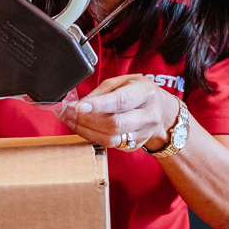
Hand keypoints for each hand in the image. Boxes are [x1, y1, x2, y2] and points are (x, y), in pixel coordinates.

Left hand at [57, 75, 179, 151]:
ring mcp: (142, 133)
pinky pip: (110, 144)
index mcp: (145, 94)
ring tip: (70, 120)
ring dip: (85, 130)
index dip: (98, 105)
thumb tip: (77, 105)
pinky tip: (82, 128)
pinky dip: (92, 136)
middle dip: (87, 119)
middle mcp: (148, 116)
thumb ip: (101, 92)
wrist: (160, 111)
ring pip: (110, 139)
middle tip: (68, 112)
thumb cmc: (138, 92)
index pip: (121, 101)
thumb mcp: (123, 82)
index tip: (79, 107)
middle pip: (115, 124)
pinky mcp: (134, 145)